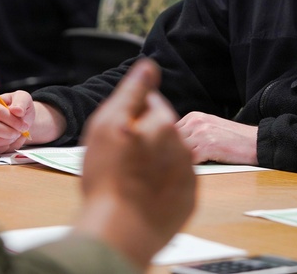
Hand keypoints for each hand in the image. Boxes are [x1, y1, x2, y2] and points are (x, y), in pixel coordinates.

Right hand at [0, 92, 65, 154]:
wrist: (19, 123)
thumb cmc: (19, 110)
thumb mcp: (24, 99)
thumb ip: (21, 102)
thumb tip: (17, 110)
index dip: (11, 120)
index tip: (23, 125)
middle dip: (7, 132)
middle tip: (18, 133)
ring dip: (3, 141)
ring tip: (14, 137)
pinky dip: (0, 149)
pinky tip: (8, 143)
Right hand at [76, 58, 195, 269]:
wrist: (120, 230)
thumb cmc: (109, 176)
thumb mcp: (110, 123)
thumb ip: (133, 91)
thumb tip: (149, 66)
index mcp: (165, 124)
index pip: (151, 103)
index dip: (132, 113)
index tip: (117, 129)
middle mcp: (183, 147)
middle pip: (161, 130)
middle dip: (144, 137)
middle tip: (119, 155)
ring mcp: (187, 175)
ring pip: (168, 156)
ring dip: (153, 160)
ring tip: (128, 176)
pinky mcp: (187, 200)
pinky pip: (173, 182)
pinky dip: (161, 183)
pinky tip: (141, 191)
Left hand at [175, 111, 258, 164]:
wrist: (255, 142)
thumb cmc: (233, 139)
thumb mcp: (209, 127)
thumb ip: (191, 133)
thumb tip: (171, 146)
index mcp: (194, 116)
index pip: (169, 131)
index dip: (168, 144)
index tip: (167, 155)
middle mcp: (195, 122)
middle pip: (170, 140)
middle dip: (169, 153)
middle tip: (169, 166)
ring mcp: (200, 134)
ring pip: (177, 150)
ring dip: (178, 161)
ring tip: (179, 170)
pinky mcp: (207, 147)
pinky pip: (189, 160)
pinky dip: (189, 168)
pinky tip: (191, 172)